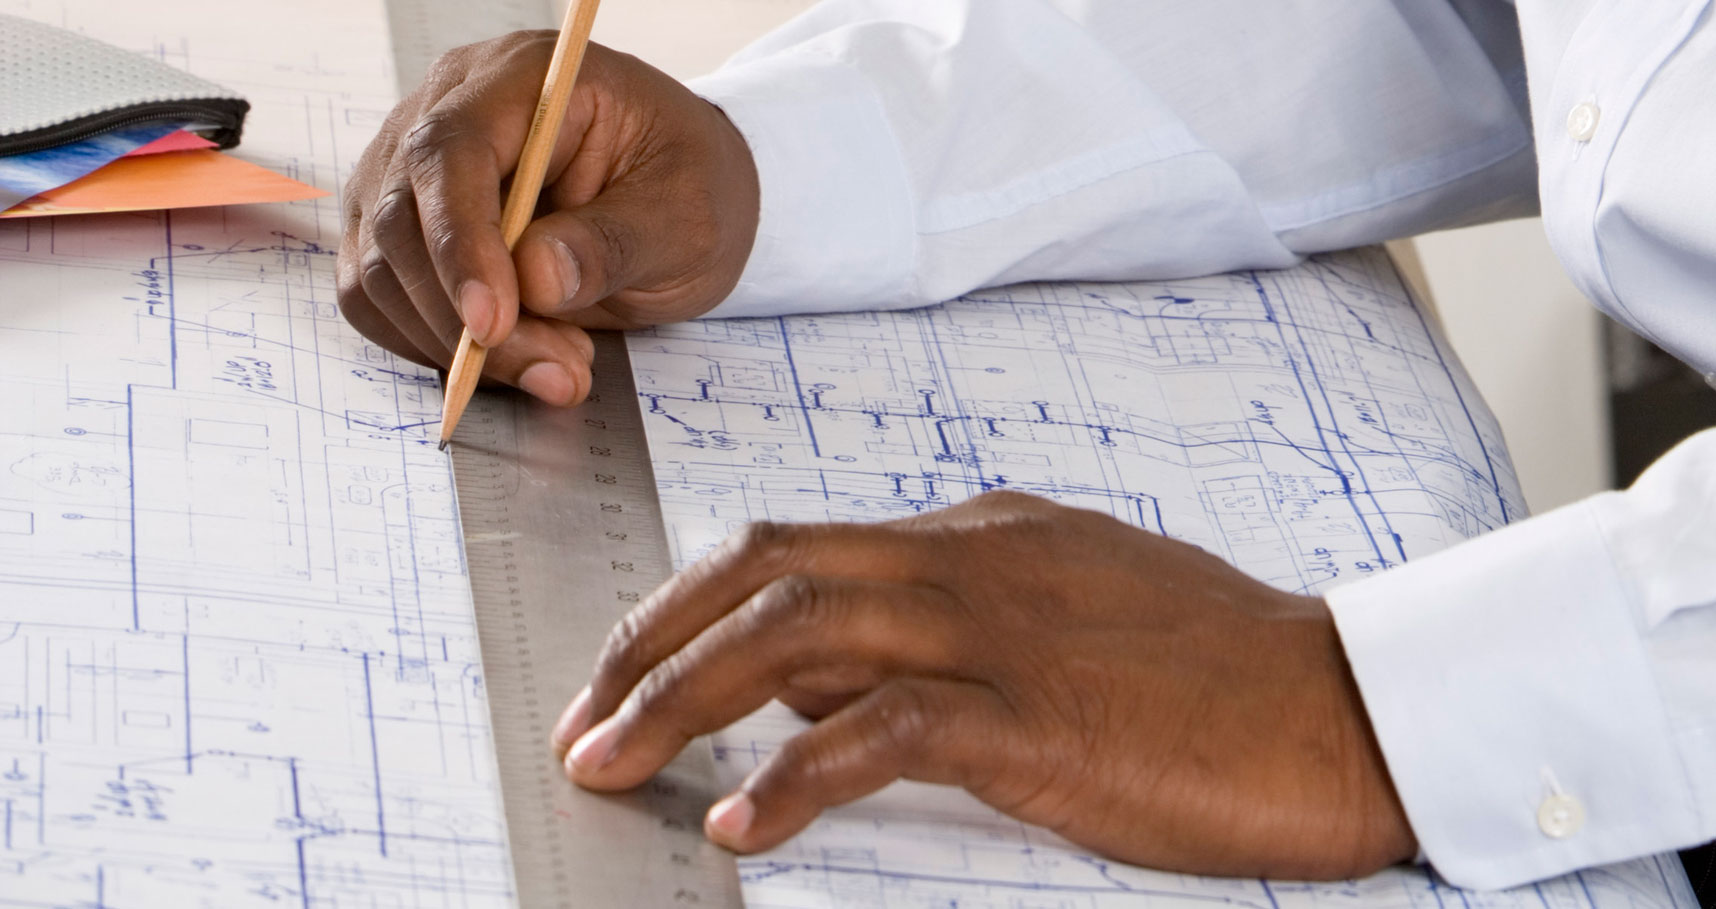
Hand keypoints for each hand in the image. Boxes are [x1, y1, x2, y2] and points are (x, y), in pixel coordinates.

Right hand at [336, 32, 759, 404]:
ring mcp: (409, 170)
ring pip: (381, 270)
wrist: (678, 200)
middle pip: (400, 218)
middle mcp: (447, 111)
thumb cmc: (687, 187)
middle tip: (558, 373)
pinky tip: (513, 355)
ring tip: (560, 365)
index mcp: (524, 80)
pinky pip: (378, 299)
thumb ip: (614, 244)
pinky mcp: (399, 230)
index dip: (460, 243)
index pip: (450, 151)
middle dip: (465, 319)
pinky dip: (433, 347)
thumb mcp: (687, 218)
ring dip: (455, 344)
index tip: (492, 325)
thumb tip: (535, 280)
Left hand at [550, 490, 1416, 879]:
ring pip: (798, 633)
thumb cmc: (1213, 671)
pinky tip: (743, 821)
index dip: (691, 608)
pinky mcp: (1036, 715)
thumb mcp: (1064, 621)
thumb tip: (822, 688)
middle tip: (583, 724)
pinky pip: (884, 731)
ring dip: (683, 699)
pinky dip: (798, 775)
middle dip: (653, 645)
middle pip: (766, 574)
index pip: (795, 548)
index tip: (627, 671)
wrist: (1343, 702)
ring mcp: (999, 630)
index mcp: (976, 536)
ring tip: (613, 764)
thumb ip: (945, 635)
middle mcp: (969, 561)